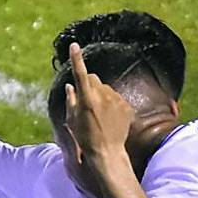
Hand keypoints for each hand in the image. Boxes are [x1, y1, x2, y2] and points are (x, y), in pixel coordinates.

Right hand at [64, 42, 133, 164]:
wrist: (107, 152)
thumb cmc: (85, 138)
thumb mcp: (72, 120)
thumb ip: (70, 99)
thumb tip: (70, 85)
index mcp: (86, 98)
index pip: (80, 74)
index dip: (76, 59)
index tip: (74, 46)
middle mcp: (103, 96)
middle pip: (93, 78)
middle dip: (89, 85)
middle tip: (86, 103)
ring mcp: (116, 100)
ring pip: (106, 88)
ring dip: (101, 96)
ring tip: (100, 115)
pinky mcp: (126, 105)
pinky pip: (116, 98)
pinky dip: (112, 104)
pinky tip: (111, 119)